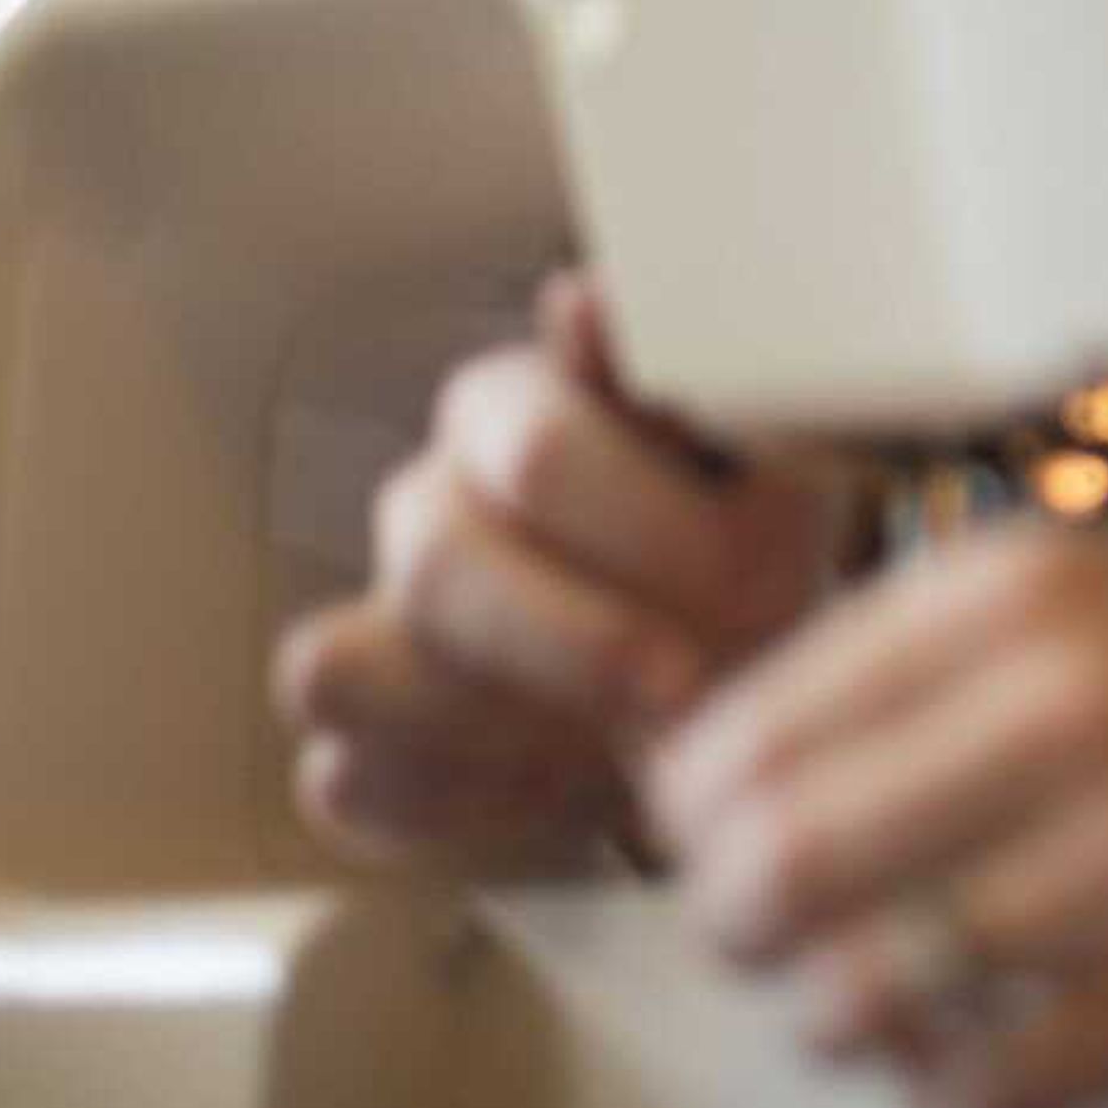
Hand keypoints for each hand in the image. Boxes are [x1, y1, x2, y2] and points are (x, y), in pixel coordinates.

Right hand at [272, 270, 861, 861]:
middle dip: (582, 642)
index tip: (746, 589)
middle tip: (691, 688)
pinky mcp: (363, 744)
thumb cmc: (747, 561)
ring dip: (509, 725)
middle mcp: (429, 505)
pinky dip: (457, 804)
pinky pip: (345, 779)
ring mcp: (377, 623)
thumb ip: (691, 388)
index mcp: (517, 408)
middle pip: (438, 565)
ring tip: (630, 745)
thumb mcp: (767, 471)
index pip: (538, 451)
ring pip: (341, 668)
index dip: (647, 533)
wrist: (737, 685)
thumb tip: (584, 303)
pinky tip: (561, 791)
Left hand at [642, 527, 1107, 1107]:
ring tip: (869, 1010)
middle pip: (770, 864)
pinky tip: (980, 1067)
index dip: (693, 806)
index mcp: (1039, 585)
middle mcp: (1070, 703)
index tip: (704, 840)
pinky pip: (977, 1095)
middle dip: (735, 924)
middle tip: (765, 941)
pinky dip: (947, 1099)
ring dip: (832, 1022)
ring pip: (856, 994)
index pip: (753, 719)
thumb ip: (954, 665)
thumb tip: (728, 773)